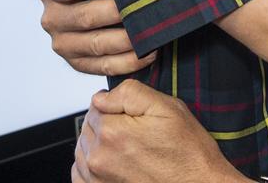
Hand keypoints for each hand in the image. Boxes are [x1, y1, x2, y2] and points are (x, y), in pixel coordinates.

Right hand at [36, 0, 153, 75]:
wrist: (92, 8)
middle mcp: (51, 20)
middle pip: (87, 17)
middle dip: (119, 11)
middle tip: (148, 3)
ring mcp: (63, 46)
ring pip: (97, 45)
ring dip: (128, 39)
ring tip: (154, 29)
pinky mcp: (77, 65)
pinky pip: (104, 67)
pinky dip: (129, 61)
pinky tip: (151, 51)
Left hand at [72, 81, 247, 182]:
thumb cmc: (187, 151)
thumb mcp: (167, 107)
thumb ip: (129, 93)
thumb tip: (101, 97)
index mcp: (113, 132)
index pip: (96, 106)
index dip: (115, 106)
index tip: (133, 114)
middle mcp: (100, 158)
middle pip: (88, 127)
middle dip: (106, 123)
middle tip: (134, 130)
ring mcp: (98, 178)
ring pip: (82, 149)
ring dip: (98, 143)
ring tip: (126, 146)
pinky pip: (80, 174)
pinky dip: (89, 165)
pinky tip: (110, 162)